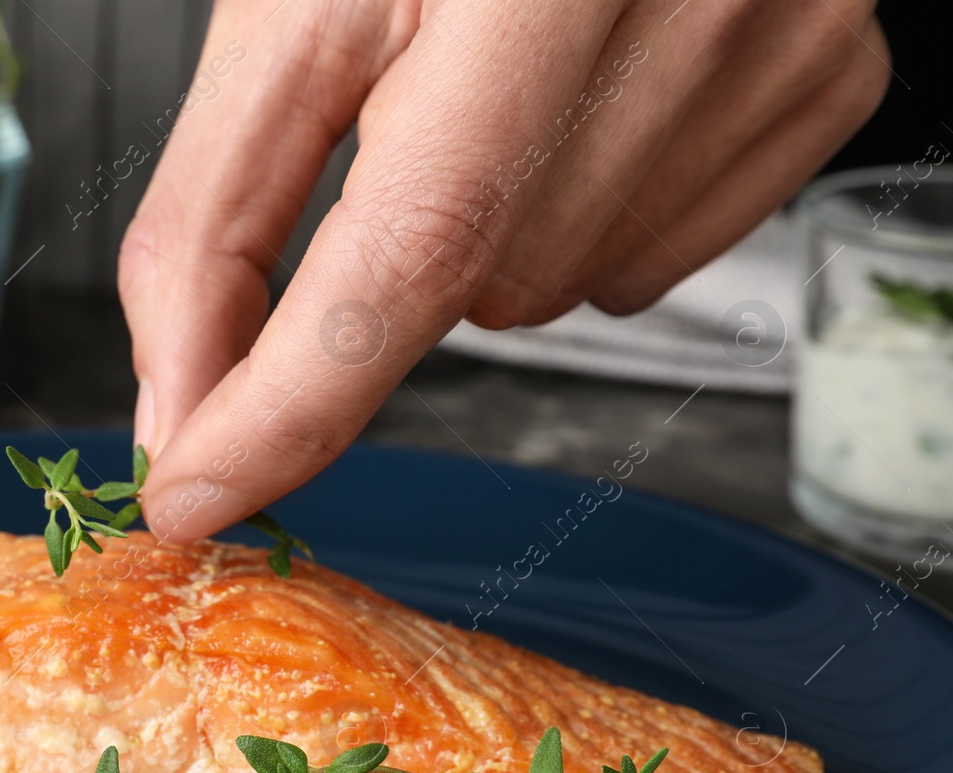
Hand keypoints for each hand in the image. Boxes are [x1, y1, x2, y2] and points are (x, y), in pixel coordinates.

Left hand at [124, 0, 887, 541]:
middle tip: (416, 110)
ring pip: (562, 287)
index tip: (193, 493)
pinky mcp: (823, 82)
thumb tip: (180, 397)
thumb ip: (218, 211)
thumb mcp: (298, 9)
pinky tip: (586, 106)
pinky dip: (587, 213)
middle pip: (478, 285)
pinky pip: (652, 255)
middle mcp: (680, 0)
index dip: (285, 405)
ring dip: (497, 228)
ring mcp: (776, 48)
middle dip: (405, 243)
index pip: (401, 253)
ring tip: (512, 85)